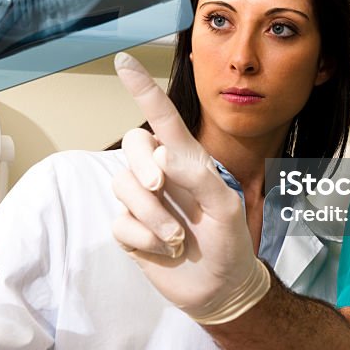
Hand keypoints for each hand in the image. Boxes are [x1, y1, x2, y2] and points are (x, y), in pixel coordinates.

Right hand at [111, 52, 270, 323]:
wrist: (221, 289)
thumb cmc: (230, 242)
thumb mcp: (226, 206)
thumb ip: (198, 176)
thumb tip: (161, 156)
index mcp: (186, 159)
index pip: (162, 116)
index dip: (143, 88)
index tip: (124, 61)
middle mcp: (160, 174)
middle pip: (132, 146)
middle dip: (142, 165)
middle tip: (159, 187)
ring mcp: (142, 202)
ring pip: (123, 187)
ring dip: (153, 215)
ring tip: (178, 237)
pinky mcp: (129, 230)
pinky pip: (120, 222)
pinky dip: (144, 238)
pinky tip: (164, 250)